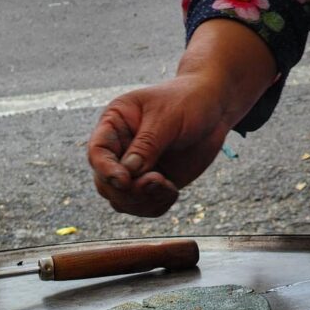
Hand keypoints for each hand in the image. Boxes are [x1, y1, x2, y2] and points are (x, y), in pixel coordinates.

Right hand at [88, 76, 228, 216]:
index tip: (125, 180)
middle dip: (128, 191)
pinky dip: (156, 206)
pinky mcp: (150, 185)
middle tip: (157, 181)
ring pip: (121, 201)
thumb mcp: (167, 117)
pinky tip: (172, 191)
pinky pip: (143, 207)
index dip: (106, 170)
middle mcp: (119, 150)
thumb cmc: (188, 102)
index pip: (97, 152)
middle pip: (105, 184)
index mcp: (114, 124)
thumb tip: (128, 173)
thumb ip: (146, 145)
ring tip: (168, 185)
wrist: (213, 109)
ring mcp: (133, 170)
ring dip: (143, 202)